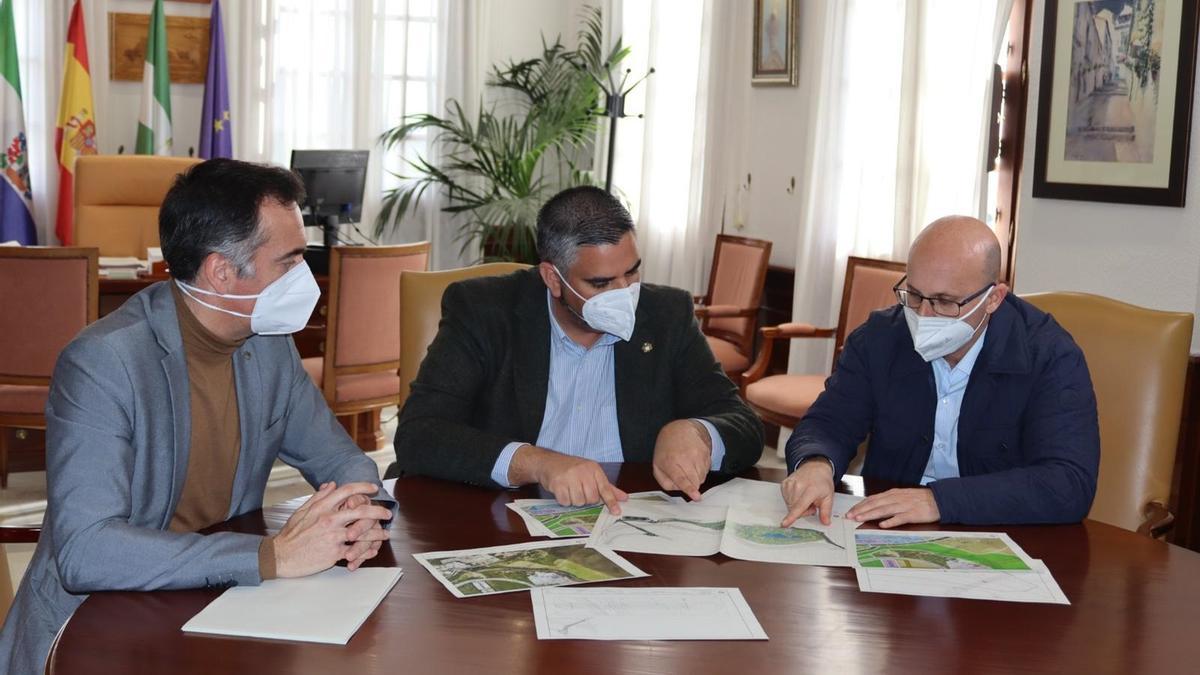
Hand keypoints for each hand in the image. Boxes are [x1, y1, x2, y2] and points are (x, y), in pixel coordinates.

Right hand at [272, 482, 392, 577]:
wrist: (280, 556)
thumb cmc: (290, 534)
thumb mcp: (302, 511)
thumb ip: (319, 497)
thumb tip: (332, 484)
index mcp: (321, 507)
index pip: (346, 491)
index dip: (363, 487)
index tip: (373, 488)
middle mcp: (329, 519)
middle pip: (360, 511)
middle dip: (377, 511)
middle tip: (387, 514)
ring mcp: (332, 536)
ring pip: (362, 533)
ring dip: (377, 533)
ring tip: (385, 534)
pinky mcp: (334, 553)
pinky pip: (356, 551)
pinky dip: (366, 551)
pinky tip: (373, 550)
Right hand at [515, 447, 627, 513]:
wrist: (548, 462)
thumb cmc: (571, 469)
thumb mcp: (590, 473)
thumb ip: (607, 487)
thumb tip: (623, 497)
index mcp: (594, 469)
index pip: (605, 488)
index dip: (611, 501)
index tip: (616, 512)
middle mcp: (583, 471)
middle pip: (592, 498)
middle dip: (586, 499)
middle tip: (579, 491)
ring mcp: (570, 476)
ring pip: (579, 502)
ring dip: (574, 500)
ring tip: (570, 490)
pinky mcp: (558, 483)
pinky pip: (565, 502)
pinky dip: (564, 500)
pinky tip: (562, 491)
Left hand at [652, 419, 711, 500]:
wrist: (680, 429)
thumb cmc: (666, 449)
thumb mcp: (657, 465)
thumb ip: (665, 481)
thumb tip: (678, 489)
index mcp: (670, 462)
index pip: (681, 478)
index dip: (689, 489)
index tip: (697, 497)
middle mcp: (685, 458)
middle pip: (695, 481)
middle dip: (691, 485)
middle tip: (683, 475)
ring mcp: (698, 455)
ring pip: (702, 478)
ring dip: (695, 478)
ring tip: (687, 466)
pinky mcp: (706, 453)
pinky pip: (706, 471)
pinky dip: (700, 471)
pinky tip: (693, 462)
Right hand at [780, 459, 834, 526]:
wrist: (815, 468)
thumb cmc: (822, 482)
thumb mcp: (829, 497)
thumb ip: (826, 511)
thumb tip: (825, 522)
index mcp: (811, 489)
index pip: (800, 506)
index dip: (792, 516)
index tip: (784, 524)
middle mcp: (798, 486)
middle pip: (794, 508)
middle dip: (803, 511)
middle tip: (812, 505)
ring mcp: (790, 484)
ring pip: (789, 505)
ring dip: (797, 506)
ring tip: (805, 498)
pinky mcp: (784, 484)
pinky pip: (786, 499)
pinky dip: (792, 500)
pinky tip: (799, 494)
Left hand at [845, 488, 939, 527]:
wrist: (939, 499)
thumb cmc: (919, 499)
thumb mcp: (902, 496)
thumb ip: (889, 500)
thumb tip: (874, 506)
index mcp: (893, 494)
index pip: (873, 499)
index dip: (861, 505)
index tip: (850, 511)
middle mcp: (896, 498)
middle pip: (875, 504)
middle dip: (861, 510)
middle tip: (849, 516)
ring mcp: (904, 506)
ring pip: (884, 510)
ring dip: (870, 514)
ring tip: (859, 519)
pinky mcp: (913, 514)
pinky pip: (900, 518)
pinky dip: (891, 521)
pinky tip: (882, 525)